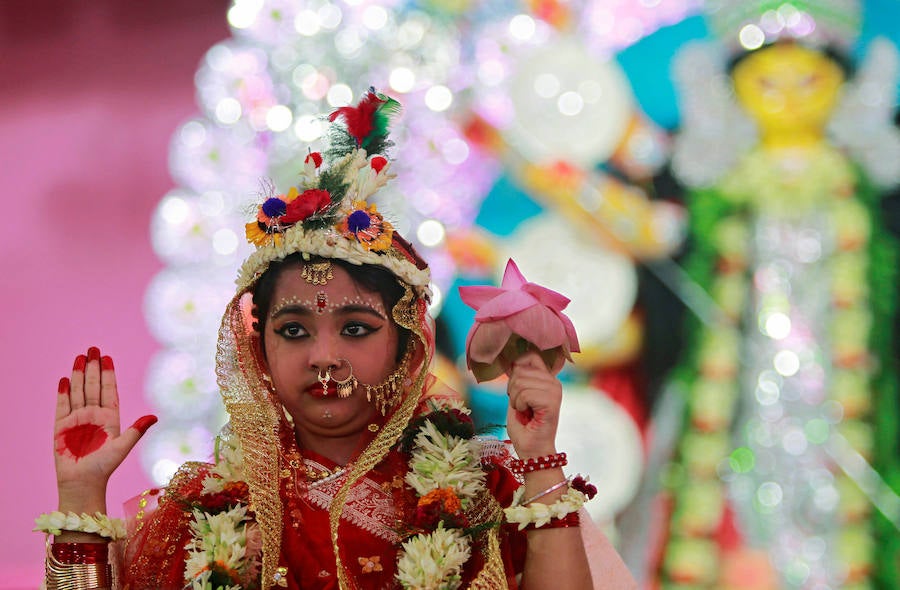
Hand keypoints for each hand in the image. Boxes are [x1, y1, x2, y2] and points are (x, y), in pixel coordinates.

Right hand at [54, 346, 155, 512]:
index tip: (107, 357)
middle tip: (93, 348)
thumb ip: (136, 430)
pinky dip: (63, 392)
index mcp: (110, 418)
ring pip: (78, 391)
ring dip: (78, 374)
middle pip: (92, 386)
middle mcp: (93, 415)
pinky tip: (64, 379)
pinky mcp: (61, 427)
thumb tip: (154, 416)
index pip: (109, 390)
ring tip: (79, 357)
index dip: (108, 374)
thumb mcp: (123, 447)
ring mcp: (77, 420)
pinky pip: (62, 406)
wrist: (82, 483)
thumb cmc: (104, 468)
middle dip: (93, 367)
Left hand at [505, 350, 561, 459]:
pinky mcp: (552, 401)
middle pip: (520, 369)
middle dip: (512, 389)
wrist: (532, 450)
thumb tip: (510, 360)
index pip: (530, 356)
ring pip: (520, 382)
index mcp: (547, 378)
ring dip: (515, 400)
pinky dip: (519, 405)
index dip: (516, 369)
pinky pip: (524, 394)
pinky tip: (528, 414)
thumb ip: (517, 378)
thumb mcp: (516, 396)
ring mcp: (554, 390)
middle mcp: (553, 381)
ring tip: (525, 411)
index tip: (516, 390)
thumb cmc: (524, 427)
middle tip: (522, 405)